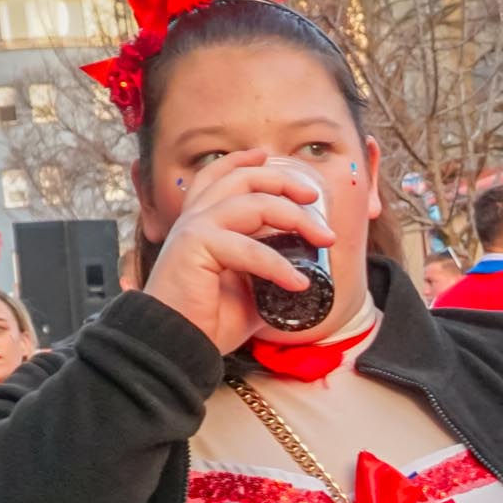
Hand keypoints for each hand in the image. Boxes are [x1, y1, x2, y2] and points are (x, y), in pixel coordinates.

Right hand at [142, 150, 331, 355]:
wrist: (178, 346)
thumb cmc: (207, 320)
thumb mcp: (249, 290)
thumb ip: (267, 271)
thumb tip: (304, 271)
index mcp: (203, 223)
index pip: (220, 177)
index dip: (243, 161)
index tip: (269, 156)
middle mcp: (195, 219)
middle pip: (241, 178)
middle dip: (282, 181)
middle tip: (314, 196)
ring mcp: (193, 229)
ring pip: (251, 203)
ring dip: (294, 218)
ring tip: (324, 239)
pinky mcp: (194, 246)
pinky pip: (247, 247)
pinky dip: (277, 264)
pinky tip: (298, 282)